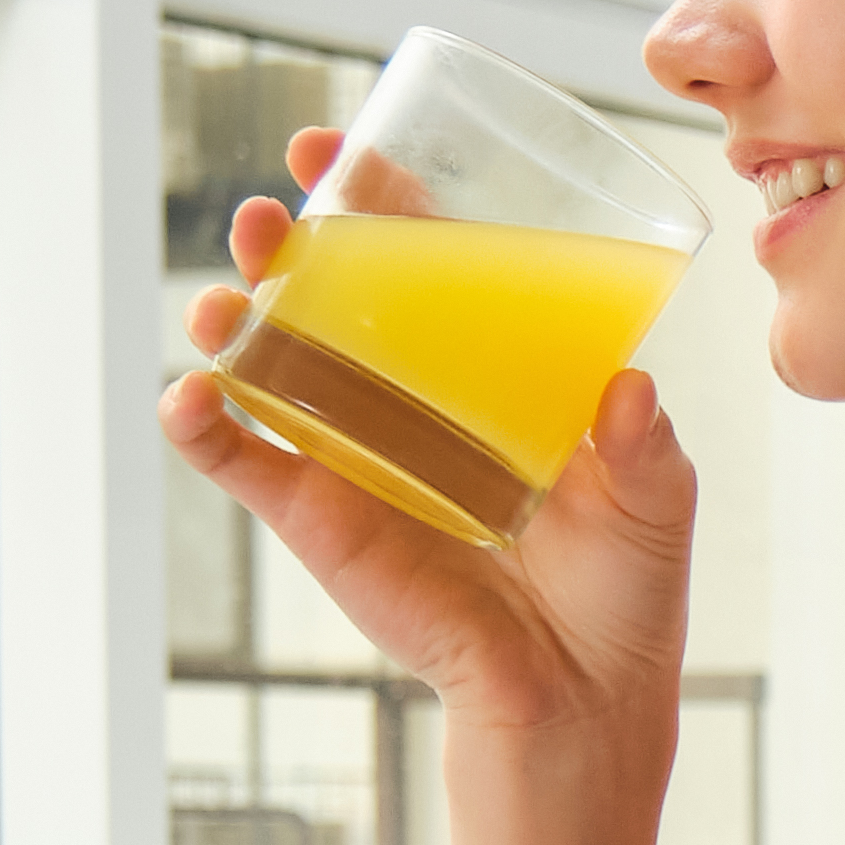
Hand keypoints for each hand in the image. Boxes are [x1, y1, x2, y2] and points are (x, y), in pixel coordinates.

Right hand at [160, 123, 702, 741]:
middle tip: (275, 208)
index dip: (377, 200)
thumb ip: (645, 446)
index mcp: (482, 370)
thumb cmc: (621, 590)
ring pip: (267, 361)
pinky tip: (189, 396)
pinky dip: (203, 426)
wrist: (582, 693)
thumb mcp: (654, 501)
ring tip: (227, 293)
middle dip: (287, 237)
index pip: (420, 261)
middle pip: (326, 292)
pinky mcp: (319, 518)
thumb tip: (628, 390)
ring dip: (229, 315)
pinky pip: (244, 461)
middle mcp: (407, 399)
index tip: (350, 151)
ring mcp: (353, 454)